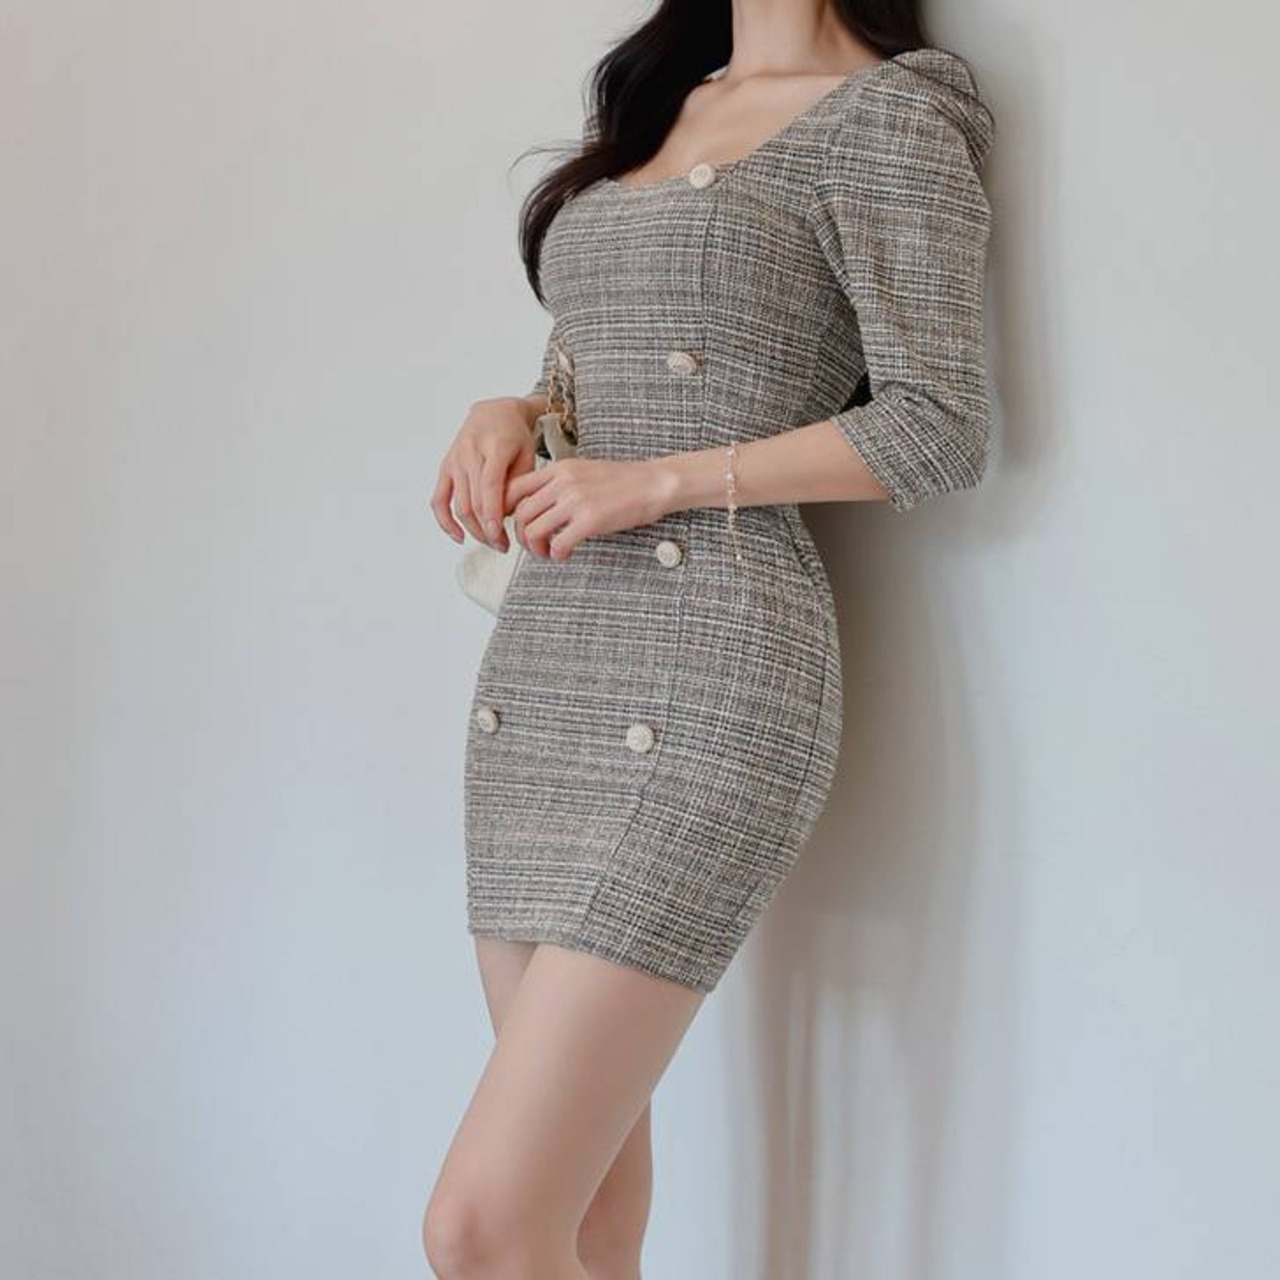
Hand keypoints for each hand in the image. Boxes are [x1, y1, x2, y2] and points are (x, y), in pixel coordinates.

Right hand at [431, 396, 540, 549]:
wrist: (495, 412)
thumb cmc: (515, 435)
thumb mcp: (528, 454)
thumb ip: (519, 483)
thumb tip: (507, 515)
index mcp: (495, 447)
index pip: (489, 487)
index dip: (492, 515)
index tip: (500, 536)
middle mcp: (470, 454)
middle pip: (473, 502)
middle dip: (487, 530)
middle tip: (503, 545)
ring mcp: (455, 461)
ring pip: (458, 505)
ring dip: (473, 530)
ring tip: (491, 542)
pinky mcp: (445, 468)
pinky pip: (439, 499)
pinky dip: (445, 521)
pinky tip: (459, 536)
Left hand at [505, 456, 679, 560]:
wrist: (654, 483)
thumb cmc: (623, 481)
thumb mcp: (583, 471)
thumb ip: (558, 483)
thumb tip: (538, 504)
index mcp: (558, 469)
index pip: (514, 488)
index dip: (506, 511)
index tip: (514, 524)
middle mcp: (562, 483)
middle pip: (519, 514)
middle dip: (521, 536)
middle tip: (533, 546)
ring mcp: (575, 501)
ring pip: (532, 531)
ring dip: (536, 549)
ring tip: (548, 553)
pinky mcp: (589, 520)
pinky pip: (557, 544)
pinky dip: (556, 555)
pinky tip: (564, 555)